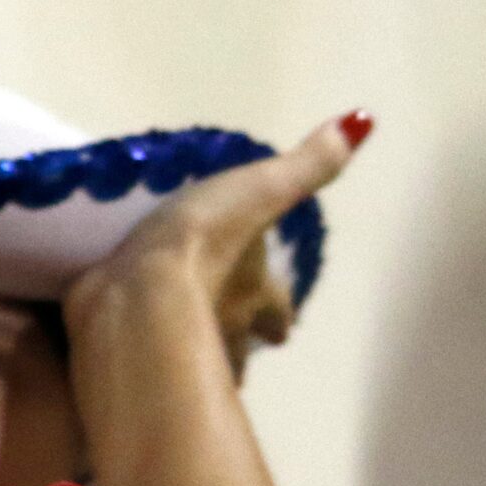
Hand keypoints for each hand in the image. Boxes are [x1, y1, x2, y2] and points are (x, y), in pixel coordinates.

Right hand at [64, 113, 368, 346]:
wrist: (137, 299)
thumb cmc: (204, 245)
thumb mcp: (260, 190)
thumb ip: (306, 165)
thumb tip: (363, 121)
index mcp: (257, 297)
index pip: (278, 312)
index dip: (280, 316)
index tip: (283, 329)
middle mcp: (229, 335)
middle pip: (244, 348)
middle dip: (240, 343)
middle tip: (228, 336)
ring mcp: (181, 355)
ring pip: (197, 363)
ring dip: (194, 355)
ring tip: (173, 345)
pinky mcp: (133, 362)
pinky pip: (141, 361)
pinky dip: (137, 354)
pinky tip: (123, 344)